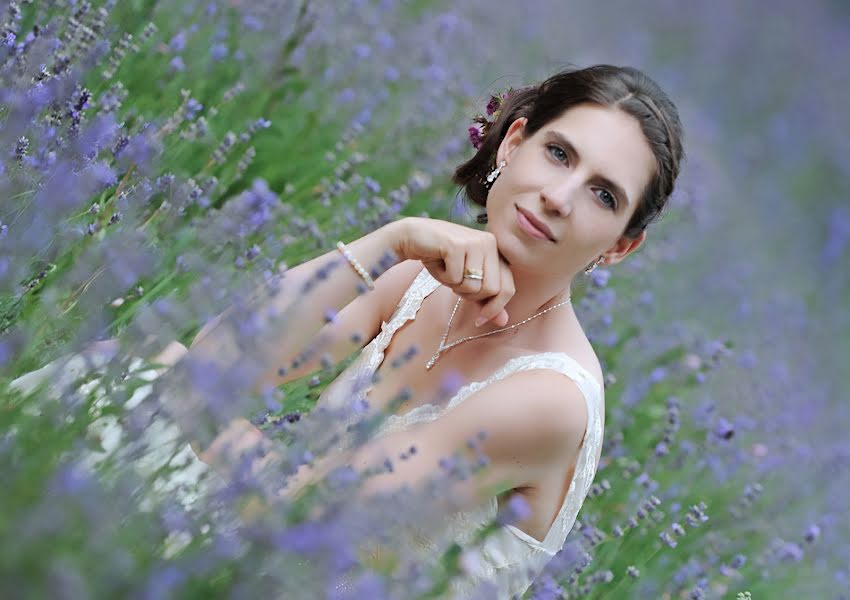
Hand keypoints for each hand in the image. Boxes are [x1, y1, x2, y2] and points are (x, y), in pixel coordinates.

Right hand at [391, 216, 514, 326]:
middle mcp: (490, 243)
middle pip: (491, 290)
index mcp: (497, 251)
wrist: (413, 237)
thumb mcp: (465, 282)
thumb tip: (503, 322)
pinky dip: (443, 277)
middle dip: (470, 295)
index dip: (495, 308)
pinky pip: (455, 278)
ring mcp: (475, 242)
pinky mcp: (458, 245)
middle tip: (455, 283)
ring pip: (473, 286)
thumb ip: (485, 300)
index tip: (479, 320)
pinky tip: (438, 262)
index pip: (508, 288)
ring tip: (446, 269)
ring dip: (454, 285)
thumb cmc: (441, 260)